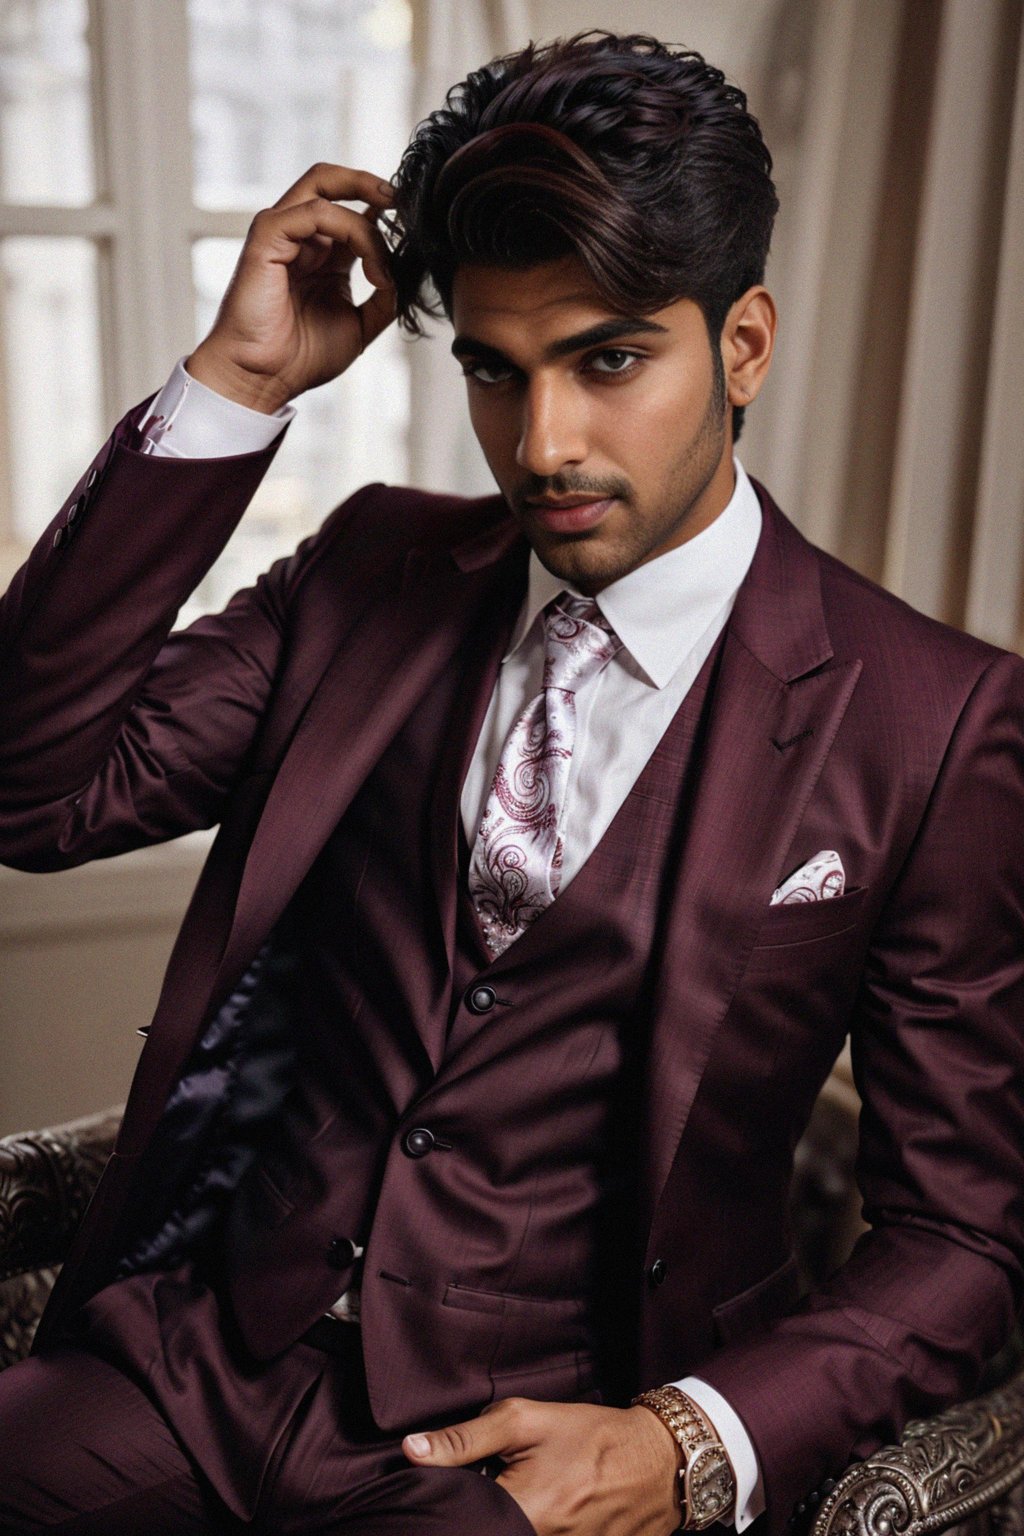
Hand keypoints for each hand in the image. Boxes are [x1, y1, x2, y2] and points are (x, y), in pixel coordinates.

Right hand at [186, 163, 396, 413]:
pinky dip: (349, 230)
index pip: (352, 209)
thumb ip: (384, 298)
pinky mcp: (267, 237)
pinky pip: (313, 212)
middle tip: (401, 200)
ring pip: (325, 191)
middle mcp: (300, 238)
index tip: (414, 225)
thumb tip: (401, 272)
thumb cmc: (300, 358)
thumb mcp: (360, 327)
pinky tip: (368, 267)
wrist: (263, 379)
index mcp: (321, 255)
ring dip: (366, 225)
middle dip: (369, 181)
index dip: (383, 208)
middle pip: (329, 180)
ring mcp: (281, 233)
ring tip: (383, 270)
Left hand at [403, 1397, 682, 1535]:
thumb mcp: (525, 1420)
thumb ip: (465, 1439)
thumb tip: (411, 1450)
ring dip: (507, 1525)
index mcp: (525, 1511)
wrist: (658, 1460)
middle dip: (479, 1518)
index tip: (441, 1501)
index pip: (464, 1522)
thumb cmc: (589, 1434)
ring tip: (522, 1497)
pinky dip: (534, 1531)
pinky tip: (543, 1511)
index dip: (448, 1511)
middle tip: (492, 1491)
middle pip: (489, 1533)